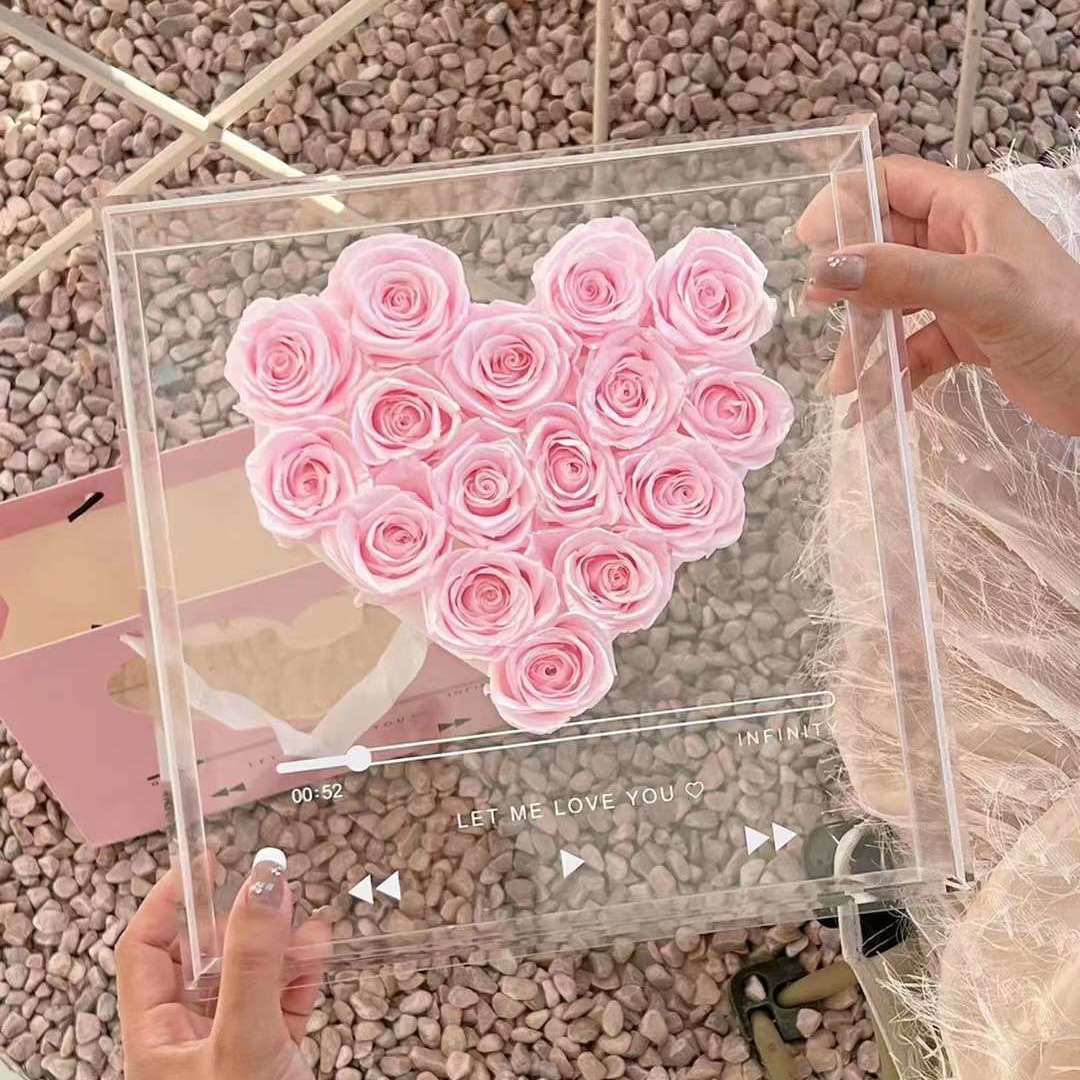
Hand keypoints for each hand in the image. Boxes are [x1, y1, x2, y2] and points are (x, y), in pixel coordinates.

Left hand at [117, 849, 328, 1079]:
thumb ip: (253, 961)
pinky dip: (301, 973)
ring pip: (249, 977)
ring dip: (279, 943)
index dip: (169, 899)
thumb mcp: (243, 1037)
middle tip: (269, 883)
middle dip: (239, 919)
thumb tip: (265, 879)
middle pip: (203, 958)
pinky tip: (318, 949)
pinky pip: (283, 1001)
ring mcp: (231, 1047)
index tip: (205, 859)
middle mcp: (189, 1038)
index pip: (145, 949)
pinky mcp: (271, 1057)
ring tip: (303, 916)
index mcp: (156, 1037)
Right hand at [799, 155, 1079, 434]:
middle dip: (847, 283)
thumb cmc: (1062, 323)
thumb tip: (827, 269)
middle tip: (818, 311)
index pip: (890, 184)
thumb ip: (904, 276)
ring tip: (845, 383)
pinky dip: (890, 373)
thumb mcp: (982, 291)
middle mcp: (958, 242)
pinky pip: (909, 347)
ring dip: (863, 340)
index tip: (806, 242)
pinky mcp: (962, 334)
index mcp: (967, 208)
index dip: (845, 204)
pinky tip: (875, 403)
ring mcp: (957, 289)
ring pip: (889, 303)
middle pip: (880, 248)